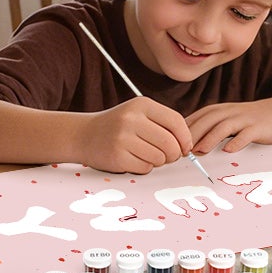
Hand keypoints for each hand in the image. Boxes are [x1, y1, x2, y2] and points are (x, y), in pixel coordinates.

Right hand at [74, 98, 192, 172]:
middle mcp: (131, 118)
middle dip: (173, 154)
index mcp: (141, 104)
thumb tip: (188, 145)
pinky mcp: (117, 156)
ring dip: (157, 161)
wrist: (83, 135)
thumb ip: (163, 124)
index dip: (186, 138)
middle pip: (170, 143)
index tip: (185, 147)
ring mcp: (123, 137)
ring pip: (159, 158)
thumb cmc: (118, 127)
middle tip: (167, 156)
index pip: (176, 121)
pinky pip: (145, 168)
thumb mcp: (138, 114)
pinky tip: (132, 159)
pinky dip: (143, 167)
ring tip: (145, 155)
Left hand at [187, 98, 271, 153]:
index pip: (195, 119)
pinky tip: (229, 150)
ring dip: (210, 139)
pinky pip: (246, 134)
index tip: (172, 145)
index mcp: (217, 111)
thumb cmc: (247, 120)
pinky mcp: (258, 127)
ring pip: (223, 127)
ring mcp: (243, 119)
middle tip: (181, 152)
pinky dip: (237, 142)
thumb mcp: (224, 119)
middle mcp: (228, 112)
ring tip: (200, 151)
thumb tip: (182, 142)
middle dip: (192, 135)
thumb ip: (206, 128)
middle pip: (206, 121)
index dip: (182, 131)